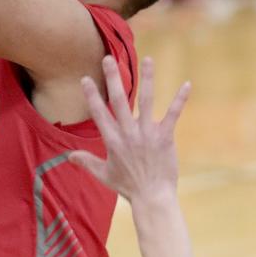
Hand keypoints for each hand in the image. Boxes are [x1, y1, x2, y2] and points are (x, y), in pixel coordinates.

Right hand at [69, 55, 189, 203]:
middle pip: (120, 101)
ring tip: (148, 59)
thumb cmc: (127, 187)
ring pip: (147, 101)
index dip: (92, 95)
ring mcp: (147, 134)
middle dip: (113, 78)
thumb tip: (68, 156)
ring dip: (148, 79)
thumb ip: (86, 161)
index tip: (85, 78)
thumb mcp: (103, 174)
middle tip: (109, 58)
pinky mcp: (165, 137)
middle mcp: (128, 133)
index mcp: (112, 140)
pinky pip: (173, 114)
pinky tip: (187, 83)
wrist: (152, 197)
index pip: (99, 113)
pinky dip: (180, 99)